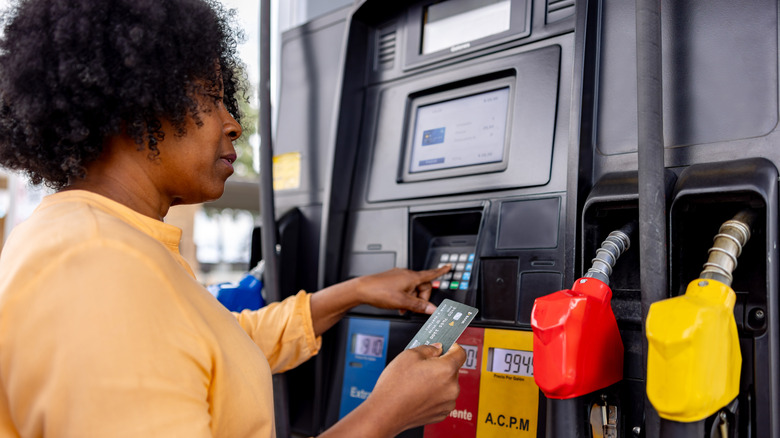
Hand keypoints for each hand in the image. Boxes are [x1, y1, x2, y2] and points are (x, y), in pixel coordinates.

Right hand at [347, 343, 465, 436]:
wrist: (386, 413)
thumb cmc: (395, 386)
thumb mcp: (409, 355)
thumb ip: (428, 348)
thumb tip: (437, 348)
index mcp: (447, 370)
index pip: (460, 353)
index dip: (452, 347)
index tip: (446, 347)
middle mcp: (452, 388)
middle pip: (453, 370)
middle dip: (440, 365)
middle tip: (422, 366)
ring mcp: (447, 403)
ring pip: (447, 385)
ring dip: (438, 381)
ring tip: (418, 382)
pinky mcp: (441, 413)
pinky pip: (442, 398)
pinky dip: (434, 395)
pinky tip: (419, 393)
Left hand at [354, 265, 451, 314]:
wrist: (362, 289)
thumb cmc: (380, 292)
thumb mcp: (403, 302)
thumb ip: (419, 306)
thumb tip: (432, 309)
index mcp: (412, 277)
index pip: (431, 274)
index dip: (441, 271)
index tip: (448, 267)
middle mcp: (406, 274)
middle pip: (422, 285)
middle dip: (421, 298)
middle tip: (415, 308)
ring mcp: (398, 276)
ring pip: (412, 288)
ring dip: (411, 299)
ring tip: (403, 308)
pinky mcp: (391, 280)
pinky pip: (403, 288)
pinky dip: (404, 296)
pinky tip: (397, 304)